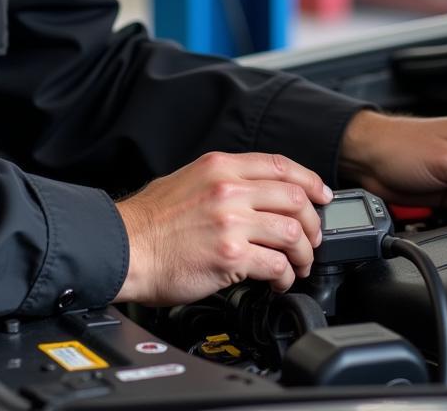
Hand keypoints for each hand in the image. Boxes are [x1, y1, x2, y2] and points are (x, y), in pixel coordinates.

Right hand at [114, 151, 331, 304]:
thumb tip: (255, 191)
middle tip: (312, 238)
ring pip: (292, 232)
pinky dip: (285, 276)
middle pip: (294, 198)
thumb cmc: (150, 221)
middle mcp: (229, 189)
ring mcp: (231, 221)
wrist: (125, 248)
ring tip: (298, 264)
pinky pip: (276, 264)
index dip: (309, 181)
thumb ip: (222, 180)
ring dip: (304, 252)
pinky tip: (279, 281)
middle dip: (312, 222)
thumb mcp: (188, 180)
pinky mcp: (231, 255)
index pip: (280, 166)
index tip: (321, 195)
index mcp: (220, 166)